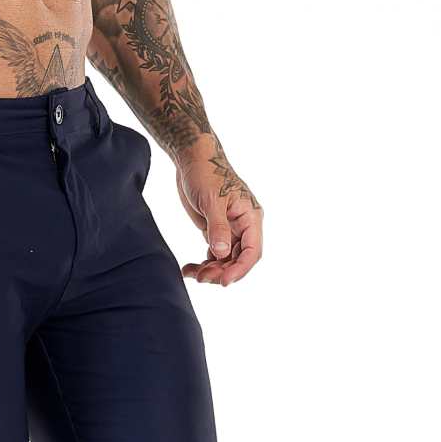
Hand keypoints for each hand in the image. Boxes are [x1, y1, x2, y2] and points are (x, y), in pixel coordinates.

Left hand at [176, 140, 262, 286]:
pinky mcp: (216, 230)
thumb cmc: (205, 173)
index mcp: (250, 217)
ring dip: (210, 270)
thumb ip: (217, 227)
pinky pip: (214, 254)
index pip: (252, 251)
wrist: (192, 159)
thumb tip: (221, 254)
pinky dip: (203, 263)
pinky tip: (189, 269)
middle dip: (221, 271)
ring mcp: (230, 229)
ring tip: (191, 274)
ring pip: (225, 260)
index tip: (224, 282)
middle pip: (238, 259)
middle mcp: (244, 225)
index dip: (240, 269)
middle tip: (201, 278)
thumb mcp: (211, 200)